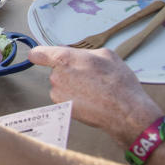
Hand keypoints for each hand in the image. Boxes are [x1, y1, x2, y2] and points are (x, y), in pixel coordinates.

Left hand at [28, 46, 160, 142]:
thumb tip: (73, 53)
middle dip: (69, 70)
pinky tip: (91, 99)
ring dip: (72, 85)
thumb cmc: (118, 84)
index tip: (43, 56)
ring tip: (94, 88)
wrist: (126, 112)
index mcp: (64, 59)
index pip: (37, 54)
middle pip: (55, 69)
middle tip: (89, 75)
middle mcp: (56, 76)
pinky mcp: (62, 108)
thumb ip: (82, 52)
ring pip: (61, 84)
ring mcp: (58, 94)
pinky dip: (74, 98)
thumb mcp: (106, 55)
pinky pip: (65, 98)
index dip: (40, 54)